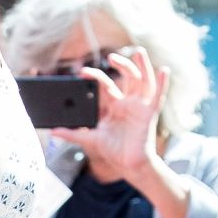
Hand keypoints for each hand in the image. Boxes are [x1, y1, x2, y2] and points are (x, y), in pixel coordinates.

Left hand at [52, 46, 167, 182]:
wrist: (128, 166)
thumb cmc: (113, 151)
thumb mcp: (90, 140)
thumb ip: (73, 134)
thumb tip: (53, 132)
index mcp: (114, 106)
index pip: (105, 86)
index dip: (95, 77)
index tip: (82, 72)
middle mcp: (128, 103)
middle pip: (127, 78)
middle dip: (121, 64)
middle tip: (110, 56)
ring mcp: (139, 107)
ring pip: (143, 81)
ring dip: (142, 66)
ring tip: (139, 51)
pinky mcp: (149, 114)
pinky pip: (157, 97)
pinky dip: (163, 84)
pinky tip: (164, 70)